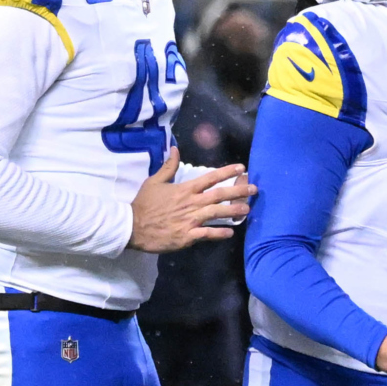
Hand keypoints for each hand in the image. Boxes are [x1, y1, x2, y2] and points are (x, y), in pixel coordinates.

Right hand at [128, 150, 253, 251]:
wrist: (132, 226)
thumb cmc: (144, 204)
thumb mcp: (154, 181)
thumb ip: (168, 166)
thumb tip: (176, 149)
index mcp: (185, 190)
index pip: (210, 178)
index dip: (227, 171)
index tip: (242, 167)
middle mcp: (191, 203)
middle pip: (219, 195)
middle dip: (238, 191)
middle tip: (254, 189)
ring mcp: (190, 220)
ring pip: (217, 213)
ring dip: (234, 210)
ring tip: (248, 209)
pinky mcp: (187, 236)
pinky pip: (207, 234)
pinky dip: (219, 233)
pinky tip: (231, 232)